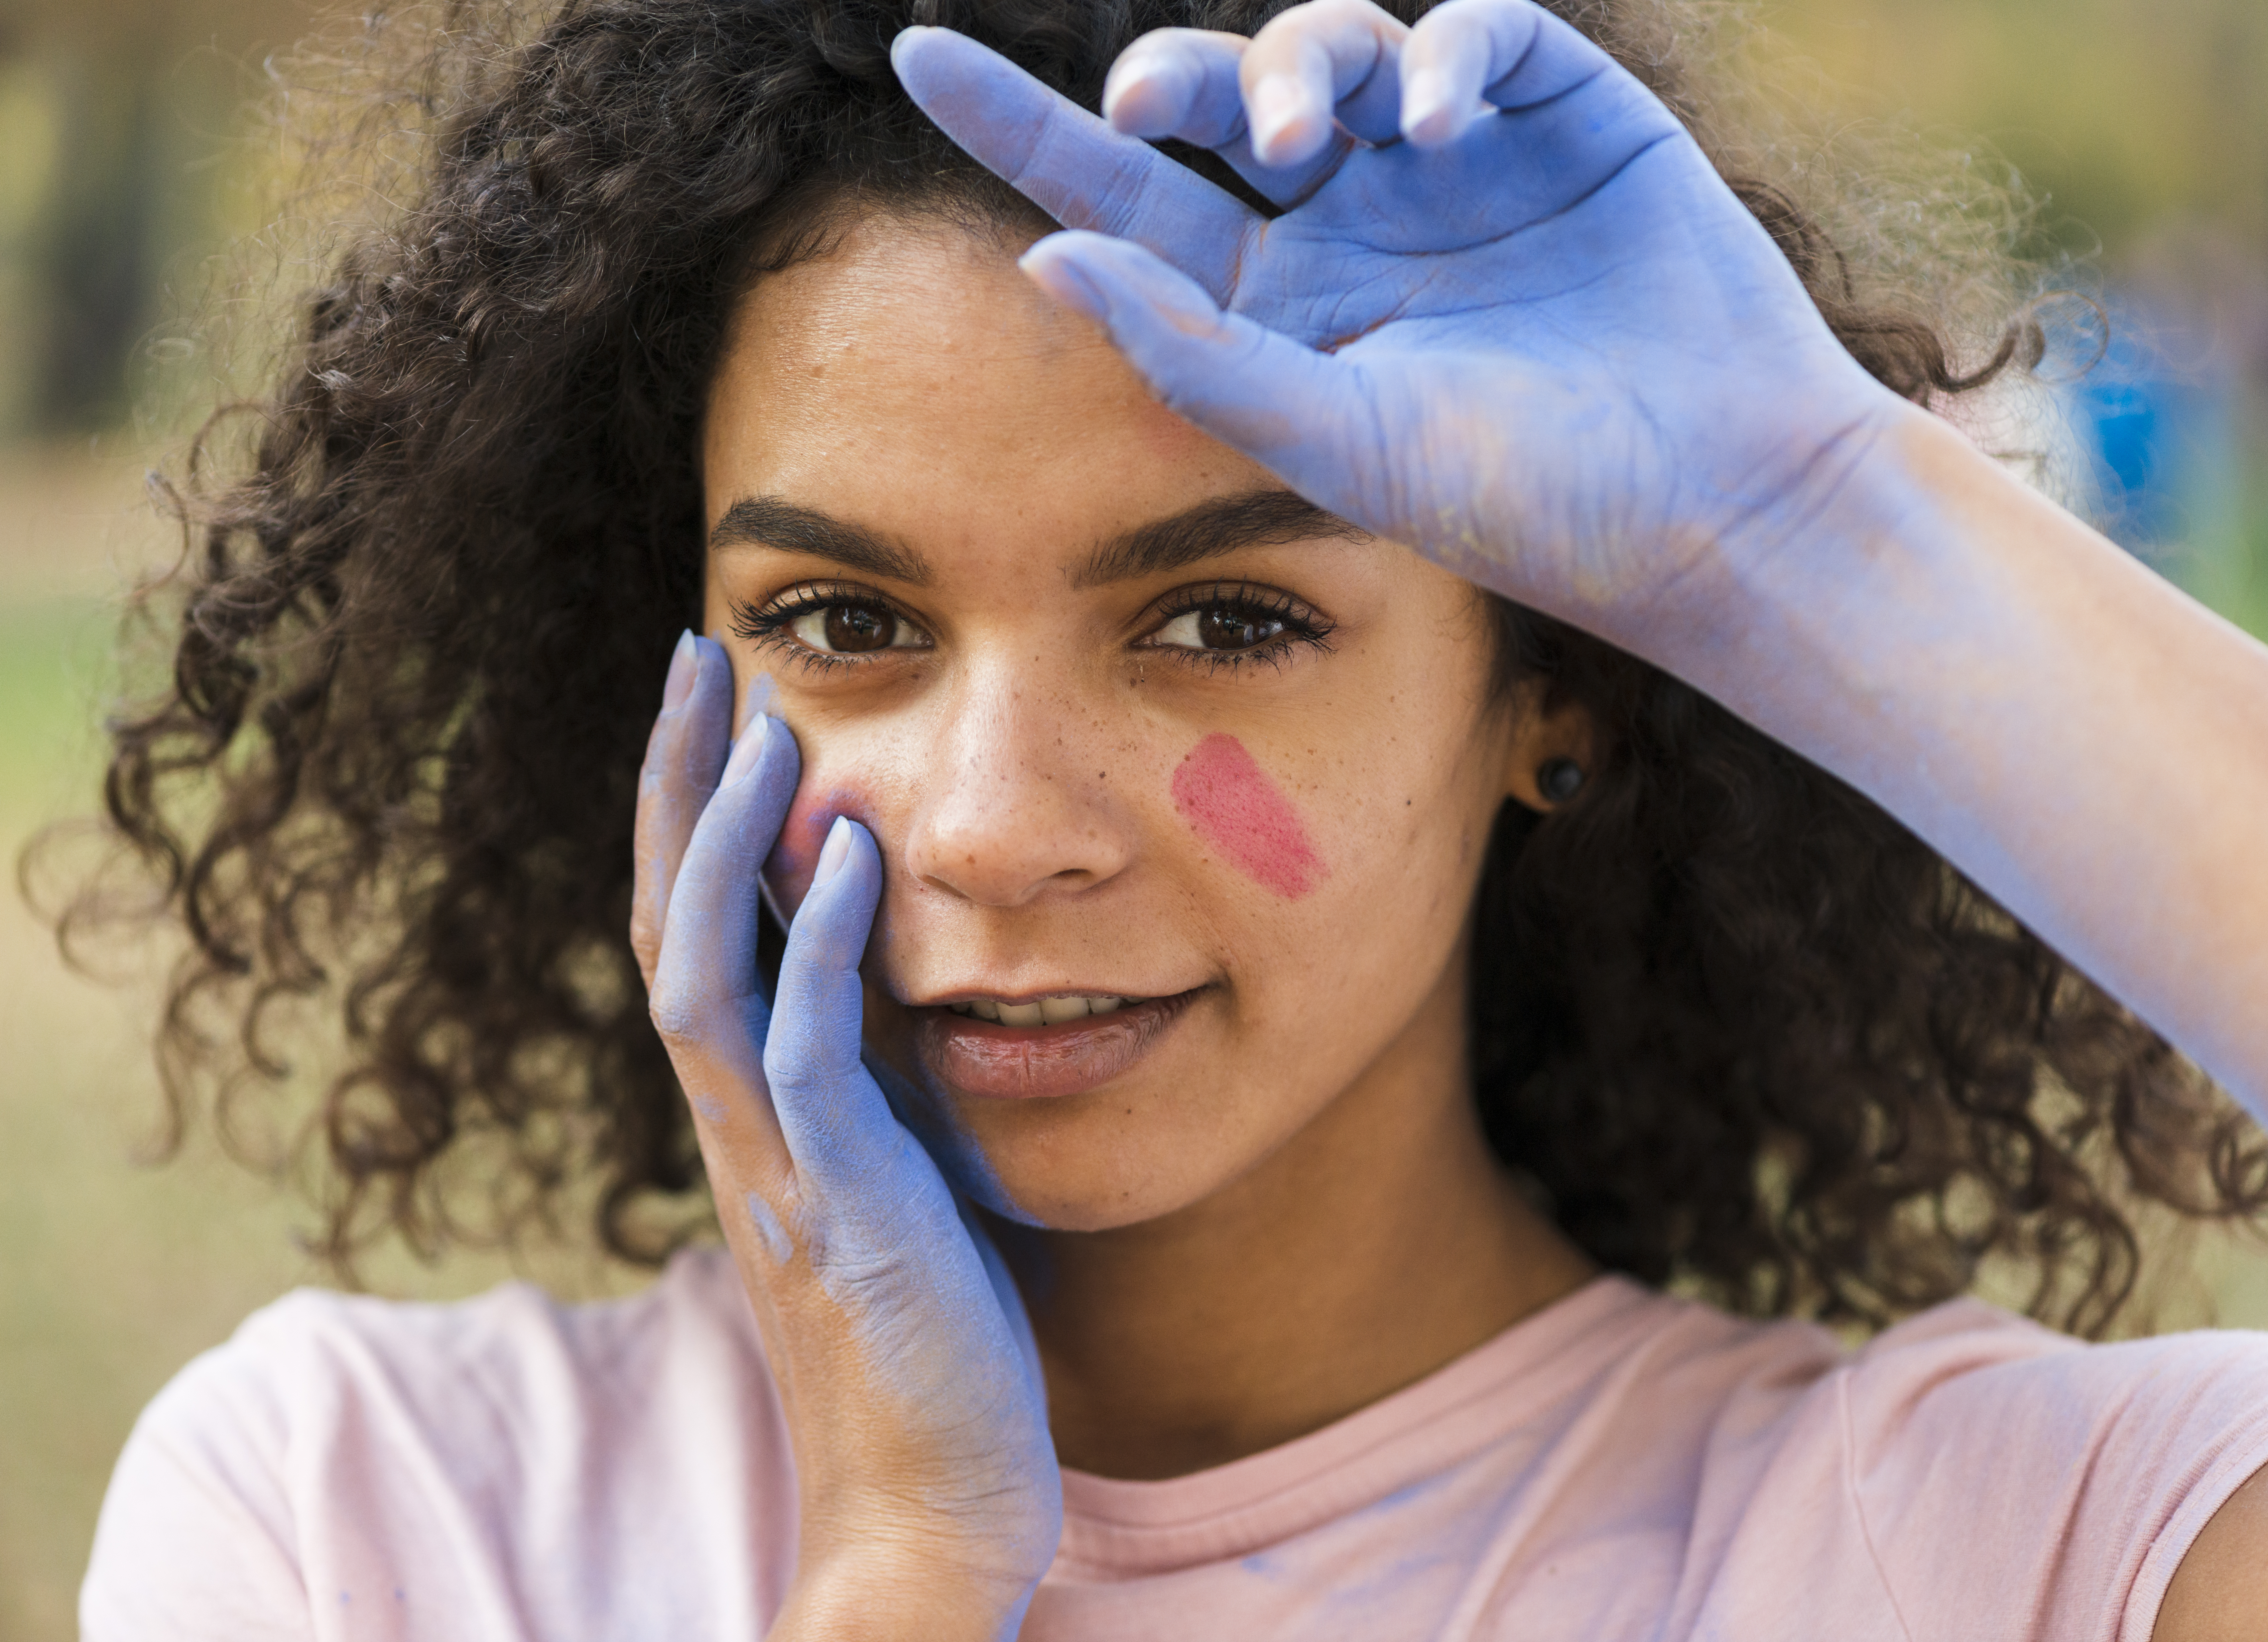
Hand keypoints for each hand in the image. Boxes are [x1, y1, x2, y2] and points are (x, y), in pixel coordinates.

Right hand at [631, 633, 1059, 1641]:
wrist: (933, 1497)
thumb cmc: (926, 1336)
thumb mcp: (891, 1176)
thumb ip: (870, 1086)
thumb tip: (889, 980)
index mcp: (752, 1117)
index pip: (690, 937)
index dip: (686, 819)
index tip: (714, 706)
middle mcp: (739, 1126)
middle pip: (668, 923)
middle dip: (677, 788)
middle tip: (695, 655)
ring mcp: (779, 1163)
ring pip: (707, 970)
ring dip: (725, 838)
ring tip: (759, 718)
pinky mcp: (842, 1203)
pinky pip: (809, 1050)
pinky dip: (822, 946)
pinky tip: (849, 851)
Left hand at [889, 0, 1910, 657]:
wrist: (1710, 497)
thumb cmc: (1522, 497)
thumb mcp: (1332, 438)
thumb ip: (1189, 350)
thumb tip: (1046, 258)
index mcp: (1281, 302)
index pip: (1125, 193)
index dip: (1021, 125)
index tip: (915, 58)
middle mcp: (1353, 223)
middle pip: (1224, 95)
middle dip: (1187, 74)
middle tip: (1175, 105)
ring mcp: (1454, 166)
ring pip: (1342, 46)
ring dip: (1309, 63)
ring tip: (1328, 131)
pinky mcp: (1560, 116)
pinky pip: (1479, 31)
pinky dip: (1447, 52)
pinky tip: (1441, 121)